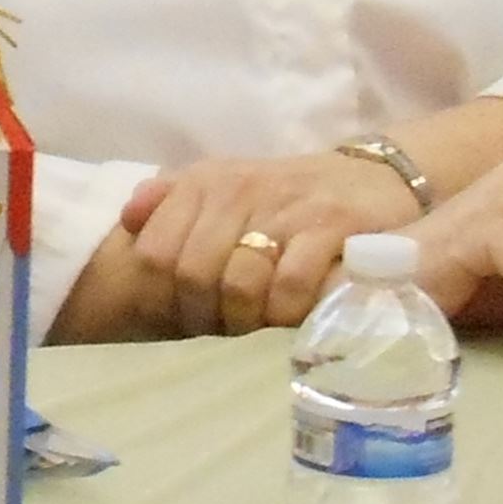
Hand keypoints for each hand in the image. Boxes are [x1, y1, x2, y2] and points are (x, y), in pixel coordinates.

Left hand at [118, 148, 426, 335]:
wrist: (375, 180)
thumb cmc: (288, 199)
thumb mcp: (226, 187)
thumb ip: (172, 200)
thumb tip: (127, 218)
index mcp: (205, 182)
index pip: (154, 252)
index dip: (166, 295)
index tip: (190, 311)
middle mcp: (240, 189)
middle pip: (192, 274)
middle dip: (206, 313)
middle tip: (228, 324)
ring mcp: (287, 208)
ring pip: (238, 284)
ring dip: (247, 318)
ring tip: (261, 319)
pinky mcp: (333, 227)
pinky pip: (290, 288)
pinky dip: (288, 312)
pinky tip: (296, 312)